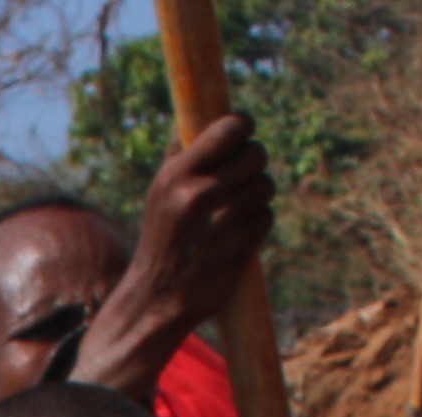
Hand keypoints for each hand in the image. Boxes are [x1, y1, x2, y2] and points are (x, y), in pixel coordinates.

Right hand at [81, 114, 272, 399]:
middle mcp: (198, 194)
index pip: (230, 127)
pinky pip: (266, 216)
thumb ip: (180, 153)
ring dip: (256, 195)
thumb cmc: (161, 239)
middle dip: (253, 163)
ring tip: (234, 209)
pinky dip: (257, 223)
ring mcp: (221, 222)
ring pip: (265, 185)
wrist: (155, 301)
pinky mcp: (240, 247)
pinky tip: (236, 234)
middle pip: (255, 154)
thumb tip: (197, 111)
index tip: (241, 135)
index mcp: (177, 175)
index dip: (243, 126)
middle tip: (241, 176)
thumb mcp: (159, 193)